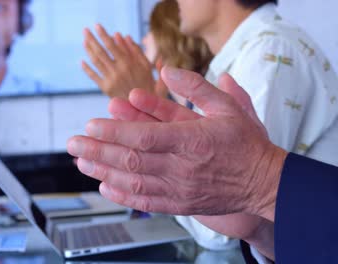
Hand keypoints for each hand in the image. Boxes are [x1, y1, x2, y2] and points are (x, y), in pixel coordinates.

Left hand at [68, 66, 286, 220]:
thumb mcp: (228, 106)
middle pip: (130, 160)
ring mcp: (180, 189)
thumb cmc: (245, 143)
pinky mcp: (181, 205)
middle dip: (97, 150)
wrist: (264, 182)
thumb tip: (166, 71)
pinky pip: (146, 202)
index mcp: (192, 140)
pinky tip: (105, 186)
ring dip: (103, 171)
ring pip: (133, 182)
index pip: (142, 137)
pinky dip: (122, 195)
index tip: (90, 126)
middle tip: (72, 144)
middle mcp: (182, 167)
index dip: (113, 132)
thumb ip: (196, 87)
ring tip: (81, 161)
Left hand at [82, 24, 158, 98]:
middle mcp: (118, 71)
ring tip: (84, 41)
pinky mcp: (106, 89)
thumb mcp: (146, 65)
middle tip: (85, 30)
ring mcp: (111, 80)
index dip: (103, 35)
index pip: (112, 45)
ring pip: (96, 62)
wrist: (143, 106)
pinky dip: (87, 68)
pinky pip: (93, 76)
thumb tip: (122, 35)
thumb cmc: (146, 83)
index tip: (96, 25)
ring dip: (88, 51)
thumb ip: (134, 50)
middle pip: (101, 52)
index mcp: (128, 63)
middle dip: (92, 39)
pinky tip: (82, 61)